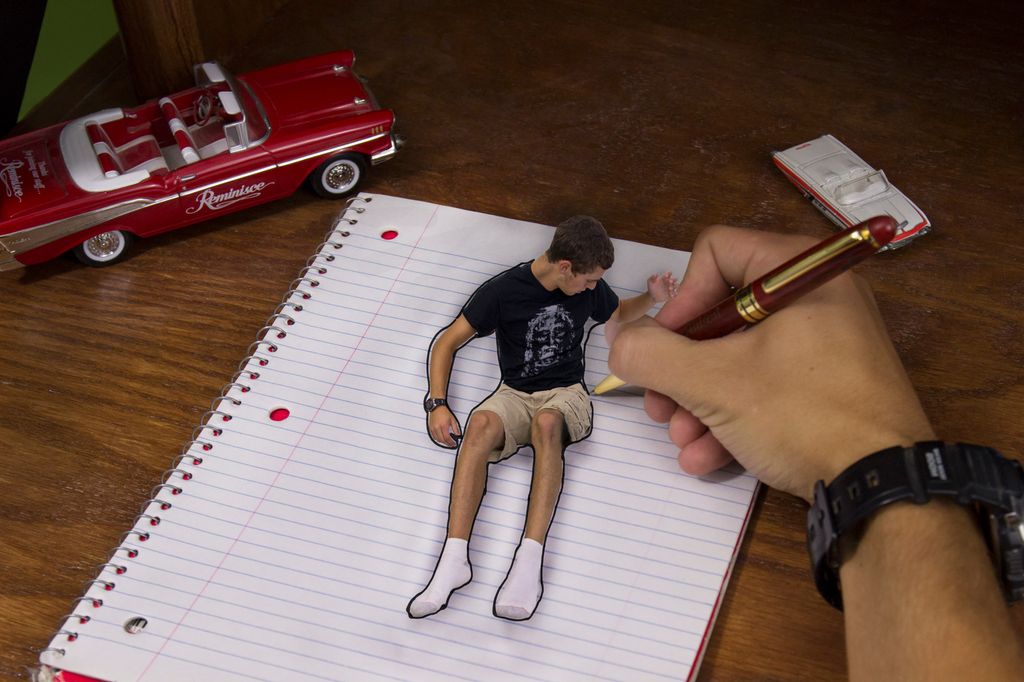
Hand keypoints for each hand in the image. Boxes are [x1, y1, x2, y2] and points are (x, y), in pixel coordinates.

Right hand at [428, 406, 461, 447]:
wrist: (436, 407)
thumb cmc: (444, 412)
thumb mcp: (452, 419)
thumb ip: (455, 428)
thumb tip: (458, 435)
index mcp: (443, 426)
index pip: (447, 438)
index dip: (451, 442)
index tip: (454, 444)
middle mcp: (437, 428)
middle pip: (442, 440)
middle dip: (447, 443)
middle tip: (451, 444)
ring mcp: (433, 428)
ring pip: (437, 439)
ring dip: (442, 442)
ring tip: (447, 442)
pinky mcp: (430, 428)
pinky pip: (434, 436)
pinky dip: (438, 439)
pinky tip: (441, 438)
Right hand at [608, 225, 934, 500]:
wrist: (884, 487)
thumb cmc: (803, 414)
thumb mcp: (715, 383)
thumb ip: (653, 355)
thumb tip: (619, 343)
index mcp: (802, 273)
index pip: (716, 254)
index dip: (680, 299)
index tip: (662, 347)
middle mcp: (818, 300)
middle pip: (722, 314)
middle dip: (681, 367)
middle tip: (659, 405)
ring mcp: (827, 347)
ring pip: (739, 358)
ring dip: (698, 402)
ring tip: (682, 440)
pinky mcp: (830, 390)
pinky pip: (768, 388)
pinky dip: (733, 418)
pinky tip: (707, 457)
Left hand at [646, 271, 678, 303]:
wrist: (652, 297)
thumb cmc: (651, 288)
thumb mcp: (650, 282)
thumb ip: (652, 278)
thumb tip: (655, 274)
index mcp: (664, 279)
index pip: (668, 275)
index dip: (668, 274)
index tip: (665, 276)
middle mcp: (668, 283)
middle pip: (674, 280)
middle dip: (673, 280)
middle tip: (670, 281)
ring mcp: (670, 289)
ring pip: (676, 286)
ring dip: (675, 286)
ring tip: (670, 288)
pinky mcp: (671, 294)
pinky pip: (675, 294)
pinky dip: (674, 294)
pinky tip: (671, 295)